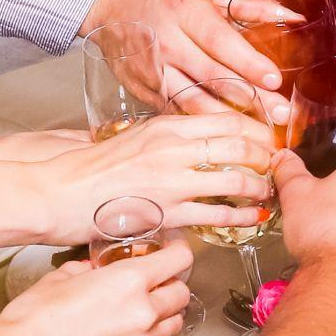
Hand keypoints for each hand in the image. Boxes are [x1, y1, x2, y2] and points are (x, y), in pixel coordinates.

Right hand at [0, 247, 192, 335]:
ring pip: (171, 325)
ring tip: (141, 312)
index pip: (178, 259)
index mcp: (128, 281)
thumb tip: (94, 272)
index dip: (178, 251)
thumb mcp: (61, 277)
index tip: (172, 249)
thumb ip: (87, 271)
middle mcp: (142, 313)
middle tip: (156, 282)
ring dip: (163, 315)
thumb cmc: (34, 318)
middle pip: (181, 294)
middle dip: (172, 285)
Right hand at [30, 112, 273, 238]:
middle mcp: (173, 148)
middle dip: (266, 156)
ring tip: (269, 191)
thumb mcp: (133, 137)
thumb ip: (165, 135)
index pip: (225, 119)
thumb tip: (191, 137)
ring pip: (233, 178)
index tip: (268, 136)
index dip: (255, 129)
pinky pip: (215, 213)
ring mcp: (172, 181)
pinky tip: (253, 217)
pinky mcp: (166, 212)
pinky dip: (241, 215)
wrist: (58, 191)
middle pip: (238, 145)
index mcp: (165, 125)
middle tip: (277, 164)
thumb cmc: (89, 167)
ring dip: (259, 186)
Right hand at [84, 0, 289, 119]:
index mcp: (184, 11)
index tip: (275, 79)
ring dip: (229, 119)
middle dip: (251, 99)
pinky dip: (201, 124)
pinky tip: (225, 136)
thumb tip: (289, 16)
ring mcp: (153, 70)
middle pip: (213, 77)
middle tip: (281, 115)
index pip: (220, 42)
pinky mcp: (143, 89)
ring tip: (260, 133)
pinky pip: (176, 110)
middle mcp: (168, 43)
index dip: (248, 63)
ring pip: (194, 101)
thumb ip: (247, 4)